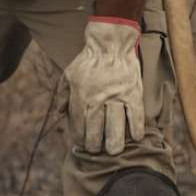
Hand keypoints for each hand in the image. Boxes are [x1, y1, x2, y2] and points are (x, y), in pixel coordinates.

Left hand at [63, 17, 144, 154]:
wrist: (110, 44)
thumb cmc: (87, 61)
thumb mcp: (68, 75)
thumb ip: (62, 95)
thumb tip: (59, 113)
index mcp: (80, 95)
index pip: (78, 122)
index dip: (78, 136)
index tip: (80, 144)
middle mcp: (97, 98)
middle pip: (95, 128)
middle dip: (94, 143)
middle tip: (96, 151)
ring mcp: (116, 96)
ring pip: (115, 124)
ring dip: (114, 140)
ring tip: (114, 151)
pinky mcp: (133, 92)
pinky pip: (136, 114)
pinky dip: (136, 127)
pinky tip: (136, 137)